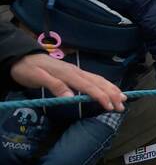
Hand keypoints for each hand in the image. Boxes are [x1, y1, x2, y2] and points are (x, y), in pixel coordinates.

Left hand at [10, 53, 125, 111]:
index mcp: (68, 74)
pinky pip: (94, 79)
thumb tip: (71, 97)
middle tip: (122, 106)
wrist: (22, 57)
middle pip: (98, 82)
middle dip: (112, 94)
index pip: (89, 86)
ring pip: (99, 79)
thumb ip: (55, 86)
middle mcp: (76, 71)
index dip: (101, 96)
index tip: (110, 107)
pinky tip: (110, 89)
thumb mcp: (36, 78)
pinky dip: (105, 85)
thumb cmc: (28, 69)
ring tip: (123, 98)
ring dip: (112, 89)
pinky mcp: (75, 73)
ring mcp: (77, 71)